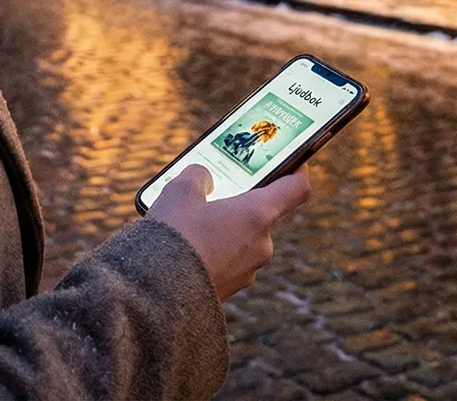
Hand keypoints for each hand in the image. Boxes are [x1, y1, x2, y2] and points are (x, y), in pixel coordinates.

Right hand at [146, 165, 311, 300]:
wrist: (159, 293)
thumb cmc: (174, 235)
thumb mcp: (179, 191)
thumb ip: (198, 175)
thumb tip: (204, 176)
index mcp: (257, 214)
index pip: (296, 188)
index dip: (297, 170)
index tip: (292, 162)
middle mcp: (262, 244)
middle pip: (261, 214)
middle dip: (238, 205)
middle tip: (211, 197)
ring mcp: (249, 270)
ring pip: (242, 240)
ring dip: (224, 231)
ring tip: (189, 228)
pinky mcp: (233, 290)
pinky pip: (229, 263)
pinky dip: (215, 254)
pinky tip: (187, 251)